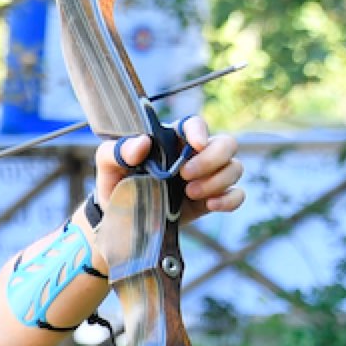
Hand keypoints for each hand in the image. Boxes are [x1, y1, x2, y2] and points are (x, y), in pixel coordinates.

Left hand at [93, 115, 245, 217]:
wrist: (120, 220)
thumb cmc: (115, 184)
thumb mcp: (107, 166)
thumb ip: (118, 151)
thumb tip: (142, 142)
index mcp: (171, 140)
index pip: (195, 124)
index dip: (200, 131)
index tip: (196, 145)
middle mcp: (193, 155)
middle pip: (225, 144)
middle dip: (212, 159)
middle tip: (186, 175)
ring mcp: (206, 177)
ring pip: (234, 167)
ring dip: (218, 180)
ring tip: (191, 193)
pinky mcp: (211, 198)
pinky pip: (237, 193)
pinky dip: (230, 199)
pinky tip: (212, 205)